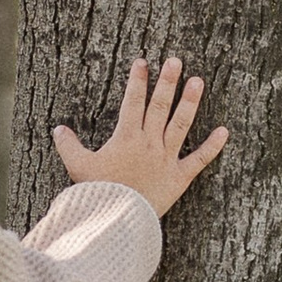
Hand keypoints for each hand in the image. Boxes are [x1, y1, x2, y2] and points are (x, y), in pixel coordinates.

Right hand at [52, 56, 228, 219]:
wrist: (117, 219)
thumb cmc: (98, 194)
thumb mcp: (78, 168)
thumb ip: (69, 146)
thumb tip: (57, 129)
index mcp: (126, 138)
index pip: (133, 102)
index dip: (138, 80)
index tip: (143, 62)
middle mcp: (149, 143)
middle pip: (159, 106)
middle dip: (167, 82)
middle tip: (176, 61)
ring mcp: (166, 159)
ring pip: (180, 125)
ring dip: (190, 102)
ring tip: (198, 81)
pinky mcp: (179, 177)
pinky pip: (198, 160)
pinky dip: (212, 147)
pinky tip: (224, 131)